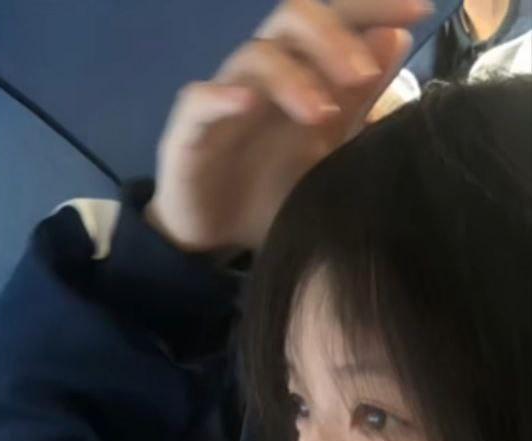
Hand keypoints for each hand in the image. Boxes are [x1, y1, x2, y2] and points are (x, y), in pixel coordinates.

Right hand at [144, 0, 430, 254]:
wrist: (218, 247)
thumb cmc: (271, 192)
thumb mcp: (326, 150)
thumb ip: (358, 101)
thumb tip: (396, 38)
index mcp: (299, 71)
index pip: (334, 17)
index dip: (373, 7)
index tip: (420, 11)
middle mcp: (262, 74)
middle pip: (292, 19)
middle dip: (334, 38)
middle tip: (362, 76)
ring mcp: (224, 99)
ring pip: (255, 57)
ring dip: (293, 77)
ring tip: (321, 114)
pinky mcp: (189, 132)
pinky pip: (200, 100)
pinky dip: (224, 96)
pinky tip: (249, 104)